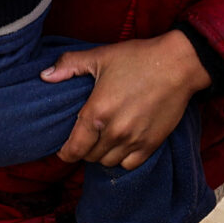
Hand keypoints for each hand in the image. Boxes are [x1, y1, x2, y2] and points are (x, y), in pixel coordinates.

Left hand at [42, 30, 210, 169]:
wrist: (178, 64)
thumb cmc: (138, 58)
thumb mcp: (100, 56)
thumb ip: (69, 65)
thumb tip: (45, 76)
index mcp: (97, 112)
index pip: (74, 148)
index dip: (65, 153)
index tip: (64, 151)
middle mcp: (114, 131)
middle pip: (90, 157)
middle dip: (85, 149)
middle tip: (86, 138)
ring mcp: (134, 140)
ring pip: (109, 162)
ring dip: (103, 155)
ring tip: (103, 141)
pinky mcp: (152, 144)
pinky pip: (130, 165)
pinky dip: (123, 159)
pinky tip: (122, 146)